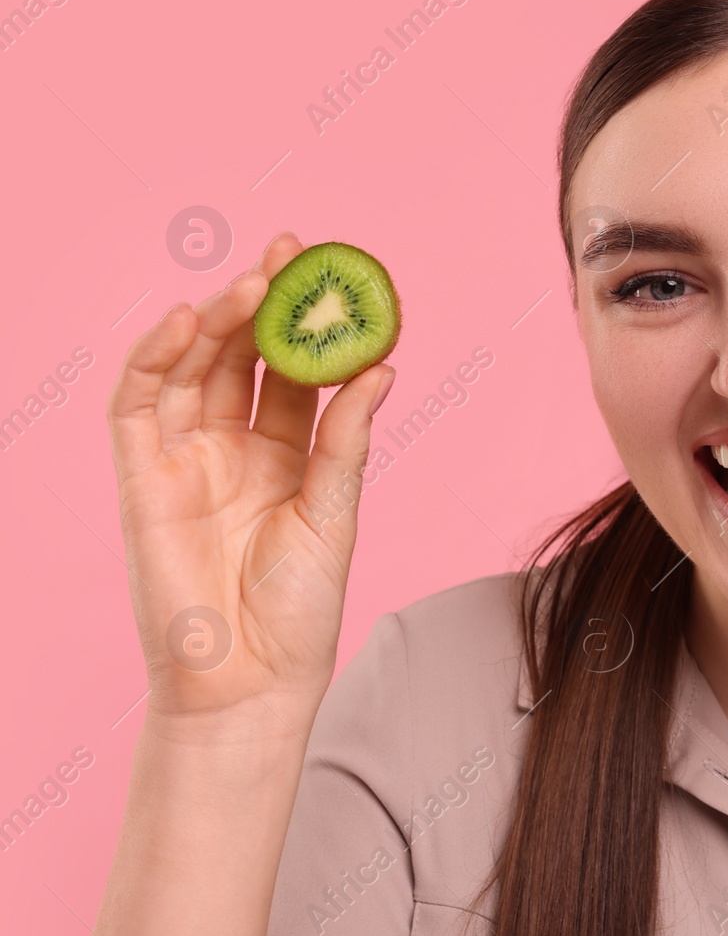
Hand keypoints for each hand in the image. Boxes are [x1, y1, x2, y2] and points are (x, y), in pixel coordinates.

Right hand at [107, 232, 395, 727]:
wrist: (250, 681)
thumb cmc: (298, 607)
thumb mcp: (334, 511)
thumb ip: (346, 439)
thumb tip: (382, 366)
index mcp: (283, 455)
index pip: (291, 373)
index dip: (307, 326)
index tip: (334, 276)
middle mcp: (230, 448)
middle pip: (240, 357)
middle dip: (263, 303)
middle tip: (292, 254)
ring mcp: (183, 459)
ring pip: (192, 368)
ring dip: (218, 319)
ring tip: (256, 282)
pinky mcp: (141, 477)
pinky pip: (137, 405)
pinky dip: (155, 357)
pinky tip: (189, 320)